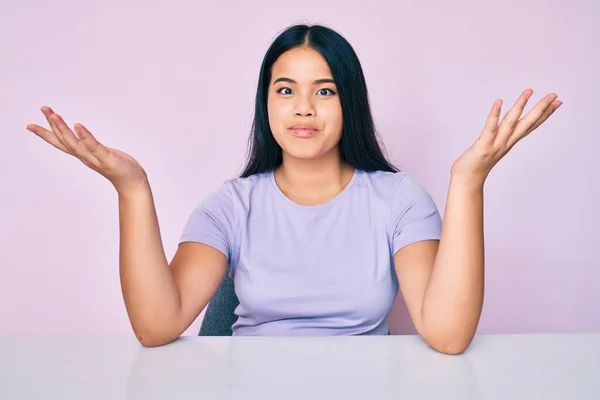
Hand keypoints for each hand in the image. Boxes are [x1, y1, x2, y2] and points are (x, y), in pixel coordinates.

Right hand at [26, 106, 148, 194]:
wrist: (132, 183)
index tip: (30, 125)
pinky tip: (78, 126)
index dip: (45, 134)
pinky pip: (95, 147)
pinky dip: (85, 136)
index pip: (61, 143)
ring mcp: (95, 159)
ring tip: (54, 115)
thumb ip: (89, 145)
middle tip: (44, 108)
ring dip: (64, 129)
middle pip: (64, 140)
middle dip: (53, 125)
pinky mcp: (108, 159)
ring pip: (75, 144)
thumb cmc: (118, 166)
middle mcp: (85, 157)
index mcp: (83, 154)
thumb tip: (80, 133)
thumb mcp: (100, 153)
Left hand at [451, 89, 561, 185]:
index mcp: (509, 142)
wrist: (467, 181)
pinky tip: (499, 102)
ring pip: (511, 123)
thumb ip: (500, 137)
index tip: (557, 103)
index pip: (531, 126)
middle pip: (527, 123)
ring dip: (520, 106)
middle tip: (554, 95)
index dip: (544, 115)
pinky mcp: (483, 146)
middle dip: (541, 109)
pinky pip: (490, 128)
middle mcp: (506, 143)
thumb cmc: (477, 164)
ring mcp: (495, 145)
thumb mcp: (494, 148)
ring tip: (529, 91)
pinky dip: (495, 115)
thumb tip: (505, 126)